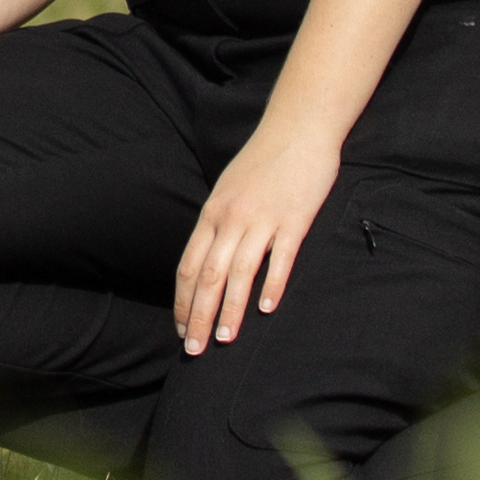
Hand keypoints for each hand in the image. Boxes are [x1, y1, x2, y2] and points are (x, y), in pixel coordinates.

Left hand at [173, 129, 343, 353]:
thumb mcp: (227, 192)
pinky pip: (280, 257)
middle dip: (198, 317)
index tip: (182, 330)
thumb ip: (218, 226)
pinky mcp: (294, 218)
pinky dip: (272, 285)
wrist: (297, 128)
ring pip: (238, 273)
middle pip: (207, 276)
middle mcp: (230, 219)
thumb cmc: (262, 163)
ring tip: (225, 340)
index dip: (183, 302)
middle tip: (195, 351)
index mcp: (211, 215)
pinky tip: (267, 309)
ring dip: (229, 310)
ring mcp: (262, 219)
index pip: (188, 267)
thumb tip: (206, 262)